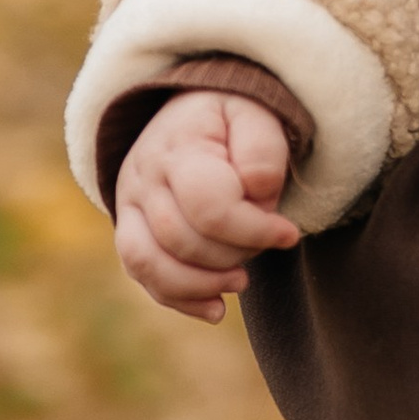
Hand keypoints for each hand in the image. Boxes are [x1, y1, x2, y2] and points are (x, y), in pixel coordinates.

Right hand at [115, 91, 301, 321]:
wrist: (190, 110)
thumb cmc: (232, 117)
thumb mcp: (257, 114)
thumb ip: (262, 150)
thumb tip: (256, 192)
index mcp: (178, 148)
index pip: (210, 208)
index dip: (254, 230)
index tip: (289, 234)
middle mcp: (142, 178)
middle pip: (182, 240)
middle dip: (234, 254)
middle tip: (266, 243)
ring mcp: (128, 206)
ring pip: (149, 264)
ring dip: (201, 284)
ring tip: (242, 282)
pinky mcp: (129, 229)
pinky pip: (141, 274)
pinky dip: (178, 299)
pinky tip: (216, 308)